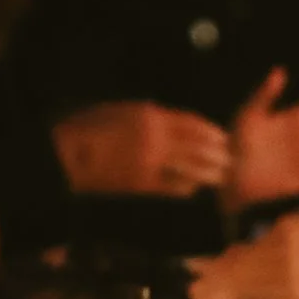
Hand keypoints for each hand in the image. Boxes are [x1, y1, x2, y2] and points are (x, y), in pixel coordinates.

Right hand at [52, 98, 231, 198]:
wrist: (68, 156)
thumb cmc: (90, 128)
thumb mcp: (121, 109)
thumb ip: (148, 113)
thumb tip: (169, 118)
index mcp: (150, 116)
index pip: (192, 123)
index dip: (211, 131)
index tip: (223, 136)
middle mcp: (155, 139)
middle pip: (198, 146)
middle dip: (217, 153)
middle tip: (230, 157)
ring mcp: (150, 164)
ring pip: (191, 169)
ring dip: (209, 173)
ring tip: (221, 175)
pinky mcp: (143, 185)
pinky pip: (173, 187)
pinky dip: (187, 187)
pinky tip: (194, 188)